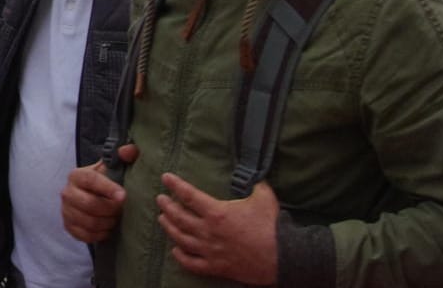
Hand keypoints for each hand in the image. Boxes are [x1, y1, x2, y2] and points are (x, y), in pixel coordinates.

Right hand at [62, 143, 135, 242]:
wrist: (90, 196)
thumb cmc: (104, 181)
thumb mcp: (113, 167)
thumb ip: (124, 156)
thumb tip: (129, 150)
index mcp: (77, 175)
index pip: (91, 181)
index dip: (108, 189)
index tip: (123, 196)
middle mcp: (67, 192)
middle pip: (89, 205)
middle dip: (109, 209)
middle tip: (121, 210)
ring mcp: (65, 210)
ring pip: (89, 222)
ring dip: (107, 223)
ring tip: (115, 218)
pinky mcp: (67, 226)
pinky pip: (85, 235)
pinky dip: (99, 234)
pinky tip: (106, 228)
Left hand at [156, 174, 279, 284]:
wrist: (283, 257)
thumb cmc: (271, 225)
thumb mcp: (264, 196)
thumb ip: (255, 184)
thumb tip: (253, 175)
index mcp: (216, 212)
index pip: (189, 195)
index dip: (175, 185)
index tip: (165, 178)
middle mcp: (208, 231)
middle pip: (179, 217)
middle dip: (167, 206)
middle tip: (160, 199)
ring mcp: (210, 251)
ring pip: (181, 239)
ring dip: (169, 228)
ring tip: (161, 219)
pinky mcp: (216, 267)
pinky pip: (192, 263)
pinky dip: (180, 257)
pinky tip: (174, 251)